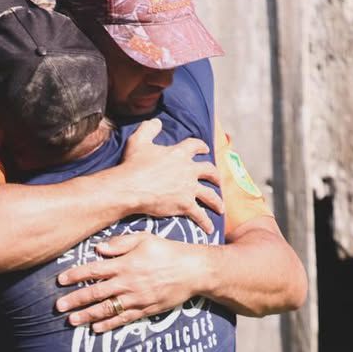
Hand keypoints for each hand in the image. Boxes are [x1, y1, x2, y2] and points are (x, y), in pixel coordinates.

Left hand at [55, 233, 208, 331]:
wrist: (193, 270)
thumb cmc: (168, 251)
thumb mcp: (145, 239)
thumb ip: (120, 243)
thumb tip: (98, 248)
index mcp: (125, 263)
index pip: (94, 270)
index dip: (75, 275)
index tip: (60, 281)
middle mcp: (128, 282)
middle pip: (96, 292)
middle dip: (75, 300)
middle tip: (58, 307)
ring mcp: (137, 298)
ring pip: (107, 309)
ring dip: (88, 315)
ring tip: (72, 321)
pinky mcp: (146, 309)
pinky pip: (124, 319)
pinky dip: (109, 324)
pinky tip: (96, 328)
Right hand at [116, 118, 223, 235]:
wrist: (131, 187)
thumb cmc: (133, 164)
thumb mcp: (139, 140)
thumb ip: (149, 128)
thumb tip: (157, 122)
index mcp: (179, 153)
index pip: (195, 146)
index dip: (201, 147)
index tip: (206, 149)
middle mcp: (188, 170)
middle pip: (209, 171)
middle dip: (215, 176)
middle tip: (218, 180)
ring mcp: (189, 188)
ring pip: (210, 195)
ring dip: (217, 201)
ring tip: (221, 207)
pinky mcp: (185, 205)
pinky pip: (200, 215)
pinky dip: (206, 222)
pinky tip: (210, 229)